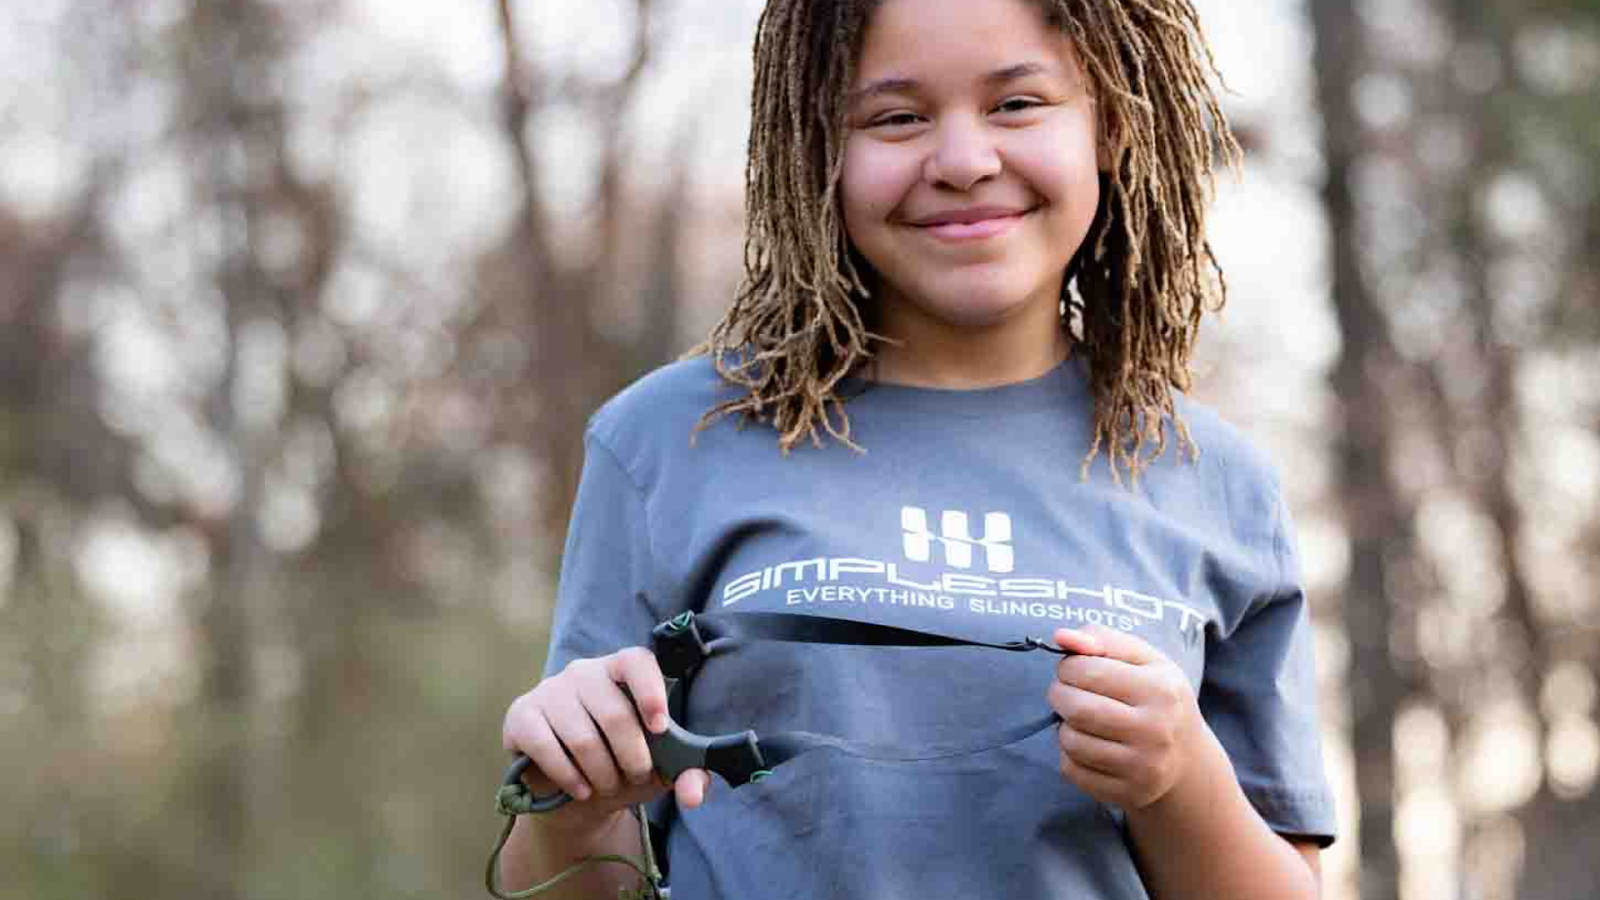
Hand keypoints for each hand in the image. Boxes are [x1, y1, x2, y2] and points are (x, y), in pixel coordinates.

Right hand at [501, 647, 713, 831]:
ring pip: (583, 738)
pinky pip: (546, 748)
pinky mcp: (522, 715)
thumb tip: (694, 793)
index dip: (650, 691)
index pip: (636, 662)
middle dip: (632, 756)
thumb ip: (686, 776)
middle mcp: (584, 672)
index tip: (660, 727)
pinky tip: (581, 789)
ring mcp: (550, 691)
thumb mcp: (659, 770)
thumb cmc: (622, 766)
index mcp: (621, 671)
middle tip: (635, 776)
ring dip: (602, 773)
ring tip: (607, 786)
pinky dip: (569, 777)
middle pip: (614, 713)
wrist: (574, 792)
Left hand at [1047, 624, 1204, 809]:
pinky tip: (1087, 744)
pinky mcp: (1127, 794)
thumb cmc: (1157, 697)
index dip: (1068, 666)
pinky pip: (1071, 770)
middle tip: (1066, 692)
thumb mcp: (1144, 660)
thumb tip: (1061, 636)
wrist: (1187, 759)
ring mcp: (1143, 767)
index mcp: (1162, 690)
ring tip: (1080, 719)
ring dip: (1063, 726)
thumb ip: (1102, 639)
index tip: (1073, 670)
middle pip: (1077, 708)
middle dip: (1059, 694)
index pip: (1088, 671)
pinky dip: (1068, 754)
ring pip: (1070, 741)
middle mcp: (1156, 731)